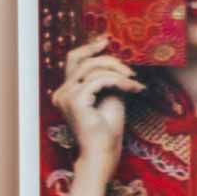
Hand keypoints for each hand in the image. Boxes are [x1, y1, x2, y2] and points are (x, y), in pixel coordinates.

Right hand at [51, 34, 143, 176]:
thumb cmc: (108, 131)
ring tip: (134, 81)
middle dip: (106, 58)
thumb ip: (107, 79)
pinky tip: (133, 88)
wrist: (103, 154)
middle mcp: (61, 92)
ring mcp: (66, 96)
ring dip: (118, 72)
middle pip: (80, 60)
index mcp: (66, 91)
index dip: (88, 48)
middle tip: (128, 65)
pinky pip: (99, 80)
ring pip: (91, 69)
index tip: (106, 41)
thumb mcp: (109, 98)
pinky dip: (118, 81)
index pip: (73, 61)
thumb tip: (116, 61)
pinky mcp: (76, 101)